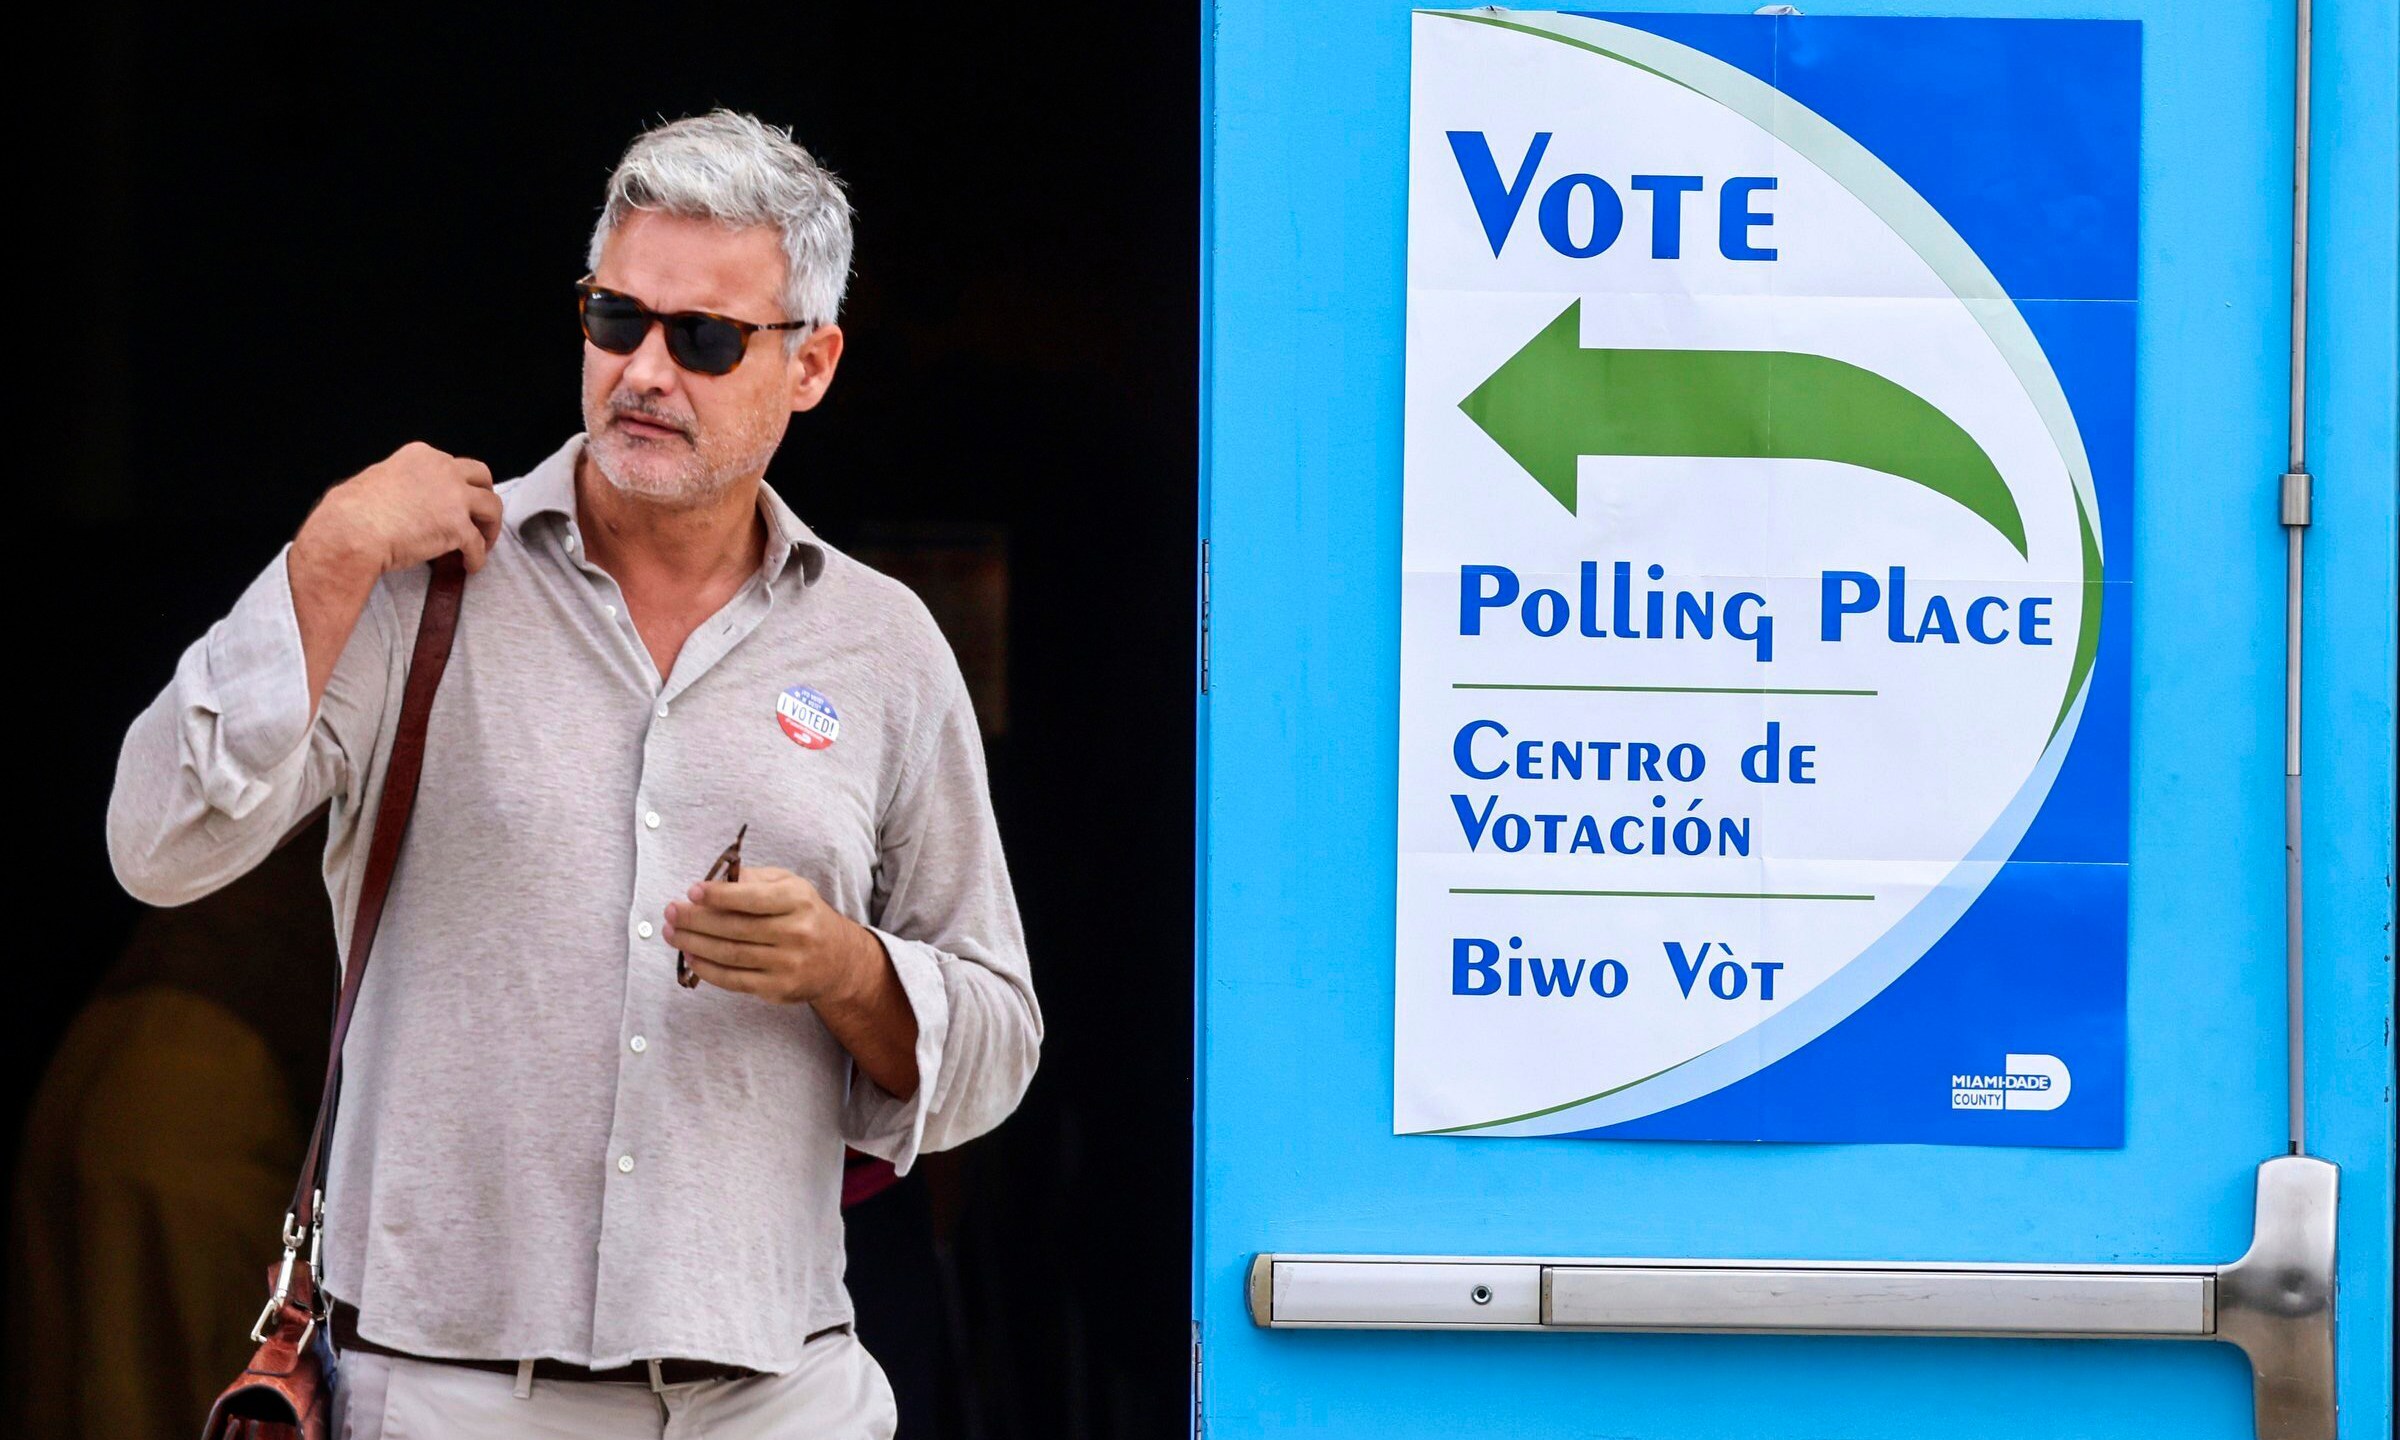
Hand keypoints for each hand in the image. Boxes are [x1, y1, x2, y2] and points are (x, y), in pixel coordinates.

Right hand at [293, 441, 503, 590]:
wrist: (352, 531)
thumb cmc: (352, 510)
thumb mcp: (379, 478)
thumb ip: (402, 481)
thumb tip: (406, 496)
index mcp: (422, 456)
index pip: (452, 465)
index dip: (459, 485)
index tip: (457, 501)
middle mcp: (443, 470)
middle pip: (482, 477)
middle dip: (485, 496)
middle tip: (481, 516)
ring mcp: (454, 497)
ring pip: (492, 507)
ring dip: (490, 526)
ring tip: (483, 543)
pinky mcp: (458, 527)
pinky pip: (478, 544)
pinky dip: (478, 557)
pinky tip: (471, 565)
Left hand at [662, 866, 887, 1005]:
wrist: (838, 959)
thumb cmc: (803, 915)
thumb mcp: (789, 886)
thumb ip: (753, 880)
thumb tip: (713, 882)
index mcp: (799, 900)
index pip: (753, 898)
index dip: (719, 895)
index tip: (692, 891)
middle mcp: (797, 932)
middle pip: (735, 927)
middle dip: (695, 920)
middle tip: (671, 912)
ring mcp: (788, 963)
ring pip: (730, 954)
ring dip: (694, 944)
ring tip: (672, 933)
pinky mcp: (778, 988)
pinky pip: (734, 980)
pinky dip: (707, 969)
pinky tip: (691, 956)